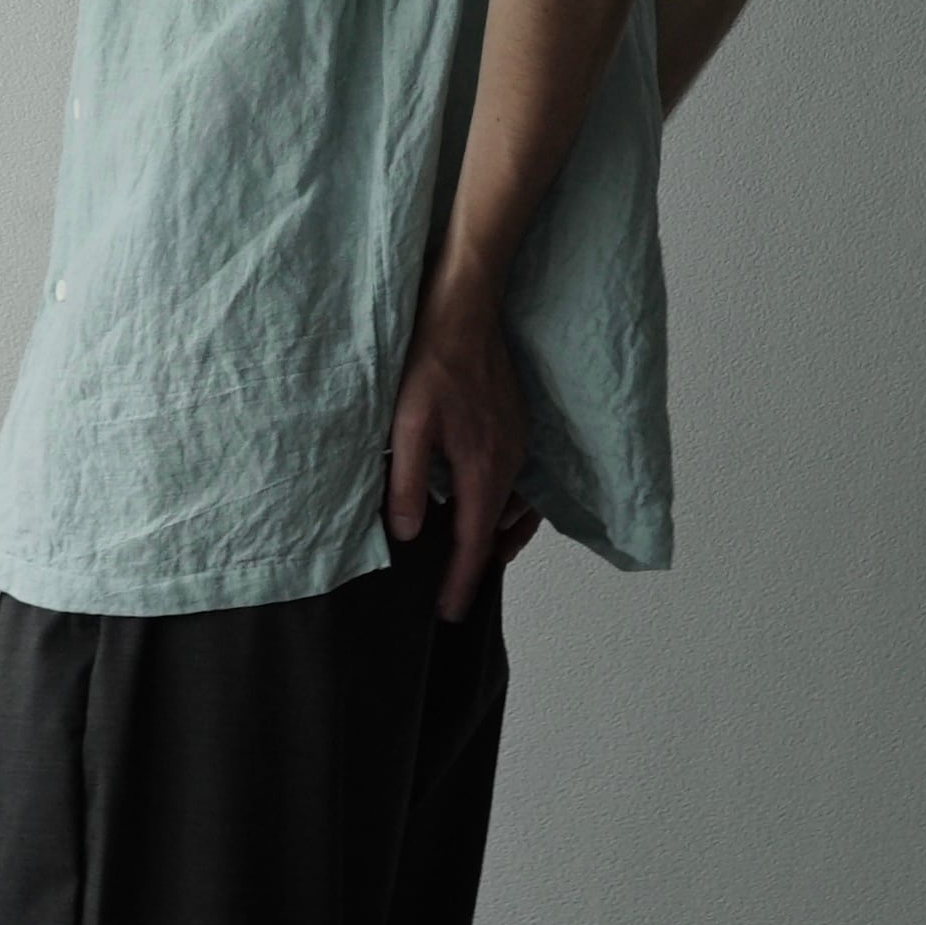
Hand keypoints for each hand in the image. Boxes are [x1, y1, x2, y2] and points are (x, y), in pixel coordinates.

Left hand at [385, 280, 532, 621]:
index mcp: (483, 469)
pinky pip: (518, 483)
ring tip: (476, 560)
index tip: (450, 612)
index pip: (474, 542)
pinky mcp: (516, 427)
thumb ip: (407, 483)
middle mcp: (509, 462)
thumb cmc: (430, 364)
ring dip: (496, 538)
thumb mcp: (407, 426)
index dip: (462, 581)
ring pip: (514, 509)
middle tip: (456, 593)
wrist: (465, 312)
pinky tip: (489, 507)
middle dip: (479, 565)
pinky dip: (507, 509)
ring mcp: (517, 443)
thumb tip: (411, 534)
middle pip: (499, 532)